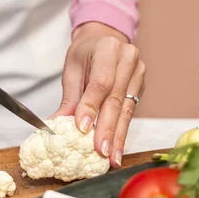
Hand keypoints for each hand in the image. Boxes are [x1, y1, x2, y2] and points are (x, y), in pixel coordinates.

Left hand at [53, 22, 145, 167]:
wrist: (104, 39)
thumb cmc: (85, 54)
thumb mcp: (72, 70)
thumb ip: (69, 98)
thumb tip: (57, 125)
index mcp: (108, 49)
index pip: (101, 82)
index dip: (92, 107)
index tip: (82, 129)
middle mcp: (128, 60)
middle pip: (116, 99)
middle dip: (107, 129)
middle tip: (100, 151)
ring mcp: (138, 73)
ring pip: (126, 110)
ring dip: (118, 136)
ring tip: (111, 158)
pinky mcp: (141, 87)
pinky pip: (130, 112)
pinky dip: (122, 132)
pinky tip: (117, 148)